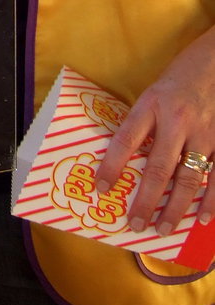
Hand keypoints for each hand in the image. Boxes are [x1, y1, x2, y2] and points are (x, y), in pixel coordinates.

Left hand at [94, 30, 214, 233]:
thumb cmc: (180, 75)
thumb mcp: (154, 91)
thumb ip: (145, 122)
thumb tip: (129, 158)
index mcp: (151, 104)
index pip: (125, 141)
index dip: (111, 167)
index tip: (100, 189)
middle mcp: (176, 120)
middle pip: (157, 168)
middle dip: (145, 201)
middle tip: (136, 225)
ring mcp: (203, 132)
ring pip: (188, 178)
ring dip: (175, 208)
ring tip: (164, 229)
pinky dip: (212, 200)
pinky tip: (203, 218)